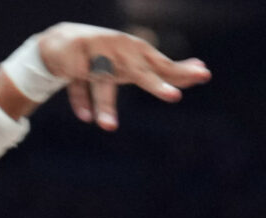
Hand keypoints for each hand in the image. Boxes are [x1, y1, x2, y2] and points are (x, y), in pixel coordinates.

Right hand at [29, 23, 210, 128]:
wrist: (62, 43)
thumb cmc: (107, 58)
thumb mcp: (135, 65)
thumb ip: (163, 71)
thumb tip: (202, 71)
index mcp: (137, 53)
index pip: (162, 65)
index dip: (181, 72)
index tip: (203, 76)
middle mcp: (119, 52)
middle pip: (139, 72)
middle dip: (156, 85)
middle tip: (175, 97)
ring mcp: (95, 55)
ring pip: (103, 83)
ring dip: (105, 106)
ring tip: (109, 127)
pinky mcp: (73, 59)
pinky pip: (78, 86)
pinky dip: (81, 103)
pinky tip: (86, 118)